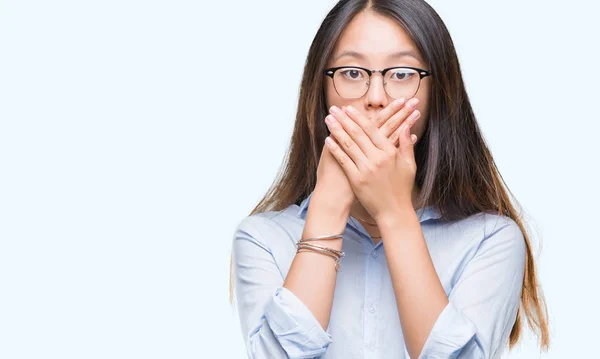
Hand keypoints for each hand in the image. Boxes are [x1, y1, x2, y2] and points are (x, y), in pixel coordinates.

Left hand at [323, 99, 421, 220]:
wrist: (394, 212)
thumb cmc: (402, 189)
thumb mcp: (409, 165)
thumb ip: (406, 145)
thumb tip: (407, 127)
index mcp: (390, 153)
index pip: (372, 130)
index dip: (358, 117)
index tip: (348, 108)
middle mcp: (377, 159)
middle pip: (357, 134)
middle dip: (344, 119)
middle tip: (334, 108)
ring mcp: (366, 169)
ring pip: (348, 145)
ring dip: (336, 130)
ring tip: (328, 119)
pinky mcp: (356, 180)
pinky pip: (344, 161)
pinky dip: (335, 149)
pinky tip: (327, 139)